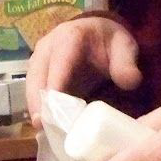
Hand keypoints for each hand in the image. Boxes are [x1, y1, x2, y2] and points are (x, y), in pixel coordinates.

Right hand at [25, 16, 142, 126]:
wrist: (96, 32)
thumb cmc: (109, 40)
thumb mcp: (124, 46)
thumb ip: (126, 63)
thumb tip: (130, 82)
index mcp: (70, 37)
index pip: (59, 62)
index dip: (55, 85)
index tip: (54, 108)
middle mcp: (48, 46)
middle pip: (38, 75)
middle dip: (38, 101)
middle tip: (42, 125)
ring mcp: (39, 58)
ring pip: (30, 84)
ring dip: (35, 106)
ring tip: (42, 129)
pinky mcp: (36, 71)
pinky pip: (32, 90)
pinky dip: (37, 107)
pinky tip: (44, 124)